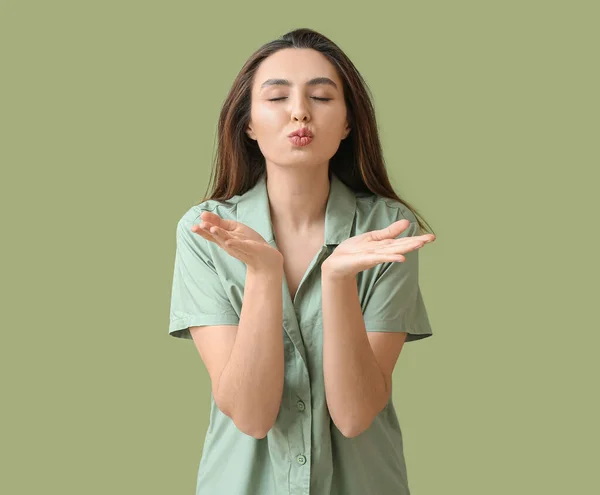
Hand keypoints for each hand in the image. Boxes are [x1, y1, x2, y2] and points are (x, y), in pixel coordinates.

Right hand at [191, 211, 282, 272]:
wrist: (265, 257)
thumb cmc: (249, 242)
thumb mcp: (233, 229)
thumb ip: (219, 222)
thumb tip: (203, 214)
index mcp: (224, 239)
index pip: (211, 234)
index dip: (202, 231)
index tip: (193, 226)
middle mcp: (228, 244)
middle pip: (216, 237)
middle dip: (207, 232)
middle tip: (198, 226)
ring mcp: (239, 247)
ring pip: (226, 240)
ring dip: (219, 235)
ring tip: (212, 229)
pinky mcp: (249, 249)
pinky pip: (241, 246)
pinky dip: (235, 244)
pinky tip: (229, 241)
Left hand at [321, 219, 435, 279]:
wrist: (337, 262)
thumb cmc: (354, 250)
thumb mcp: (373, 237)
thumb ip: (390, 231)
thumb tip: (407, 222)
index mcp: (385, 245)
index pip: (403, 241)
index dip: (417, 238)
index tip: (432, 237)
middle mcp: (383, 251)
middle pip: (401, 246)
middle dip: (416, 242)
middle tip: (431, 239)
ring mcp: (375, 256)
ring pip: (393, 251)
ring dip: (406, 248)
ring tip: (420, 244)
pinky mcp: (366, 259)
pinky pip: (380, 258)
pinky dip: (390, 258)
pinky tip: (401, 259)